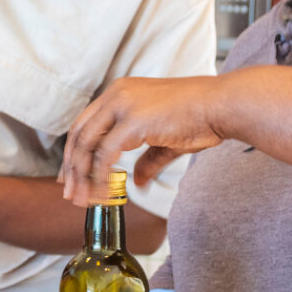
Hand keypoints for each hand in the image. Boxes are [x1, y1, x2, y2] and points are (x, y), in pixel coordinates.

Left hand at [58, 76, 226, 205]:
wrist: (222, 105)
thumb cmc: (200, 118)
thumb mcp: (165, 141)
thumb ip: (147, 159)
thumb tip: (137, 182)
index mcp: (120, 92)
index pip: (85, 123)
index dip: (74, 152)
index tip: (71, 177)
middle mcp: (116, 94)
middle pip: (79, 134)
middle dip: (71, 167)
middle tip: (70, 194)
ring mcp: (123, 105)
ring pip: (87, 144)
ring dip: (81, 176)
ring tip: (82, 199)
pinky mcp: (133, 121)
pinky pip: (105, 155)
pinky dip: (100, 177)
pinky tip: (103, 195)